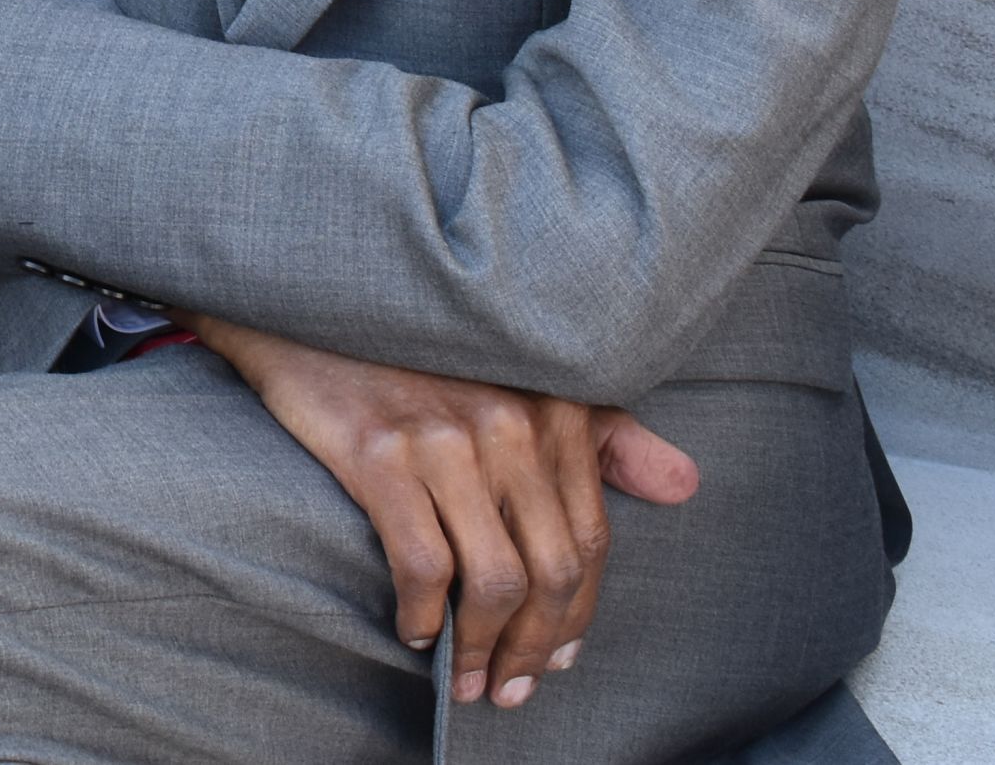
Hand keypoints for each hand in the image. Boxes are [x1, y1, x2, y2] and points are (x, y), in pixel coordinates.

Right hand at [195, 311, 700, 711]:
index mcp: (553, 407)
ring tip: (464, 680)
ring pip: (494, 579)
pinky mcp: (381, 452)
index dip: (579, 613)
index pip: (590, 539)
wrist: (311, 305)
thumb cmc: (418, 351)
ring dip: (482, 649)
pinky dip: (424, 615)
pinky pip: (423, 563)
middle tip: (509, 688)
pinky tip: (415, 630)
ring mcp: (446, 438)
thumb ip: (605, 434)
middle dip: (535, 648)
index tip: (560, 657)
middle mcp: (511, 421)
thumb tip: (684, 485)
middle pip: (551, 570)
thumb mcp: (523, 378)